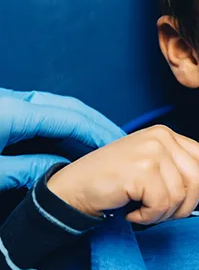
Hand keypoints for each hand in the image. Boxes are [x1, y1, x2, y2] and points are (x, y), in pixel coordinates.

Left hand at [0, 88, 124, 189]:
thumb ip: (27, 168)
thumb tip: (58, 167)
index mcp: (14, 112)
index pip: (71, 119)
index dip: (98, 133)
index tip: (116, 146)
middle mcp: (15, 100)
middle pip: (70, 106)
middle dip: (96, 122)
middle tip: (116, 140)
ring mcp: (8, 100)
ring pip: (57, 105)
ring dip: (81, 120)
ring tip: (97, 138)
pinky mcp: (3, 106)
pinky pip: (42, 108)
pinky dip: (61, 121)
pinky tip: (68, 135)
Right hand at [46, 125, 198, 223]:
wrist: (72, 189)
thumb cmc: (113, 183)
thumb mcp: (150, 167)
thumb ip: (177, 169)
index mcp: (166, 135)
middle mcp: (162, 137)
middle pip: (197, 180)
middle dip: (182, 206)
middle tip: (156, 211)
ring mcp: (152, 151)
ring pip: (181, 196)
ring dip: (161, 213)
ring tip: (139, 207)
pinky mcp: (142, 169)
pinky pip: (162, 205)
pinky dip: (147, 216)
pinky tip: (131, 209)